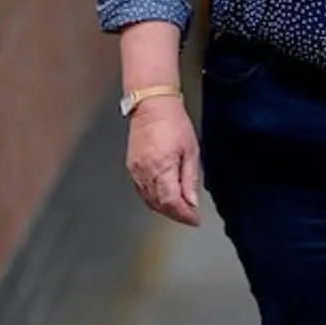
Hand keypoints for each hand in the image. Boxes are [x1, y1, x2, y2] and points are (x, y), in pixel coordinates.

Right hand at [125, 96, 200, 226]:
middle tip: (189, 216)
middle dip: (176, 214)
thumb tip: (192, 201)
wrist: (151, 105)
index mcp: (162, 168)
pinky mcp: (131, 167)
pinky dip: (153, 199)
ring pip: (149, 200)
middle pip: (159, 205)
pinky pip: (141, 191)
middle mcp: (145, 172)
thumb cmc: (173, 122)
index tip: (194, 219)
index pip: (172, 203)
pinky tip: (163, 198)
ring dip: (164, 209)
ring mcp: (136, 171)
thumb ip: (190, 178)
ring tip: (179, 209)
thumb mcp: (191, 150)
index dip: (184, 215)